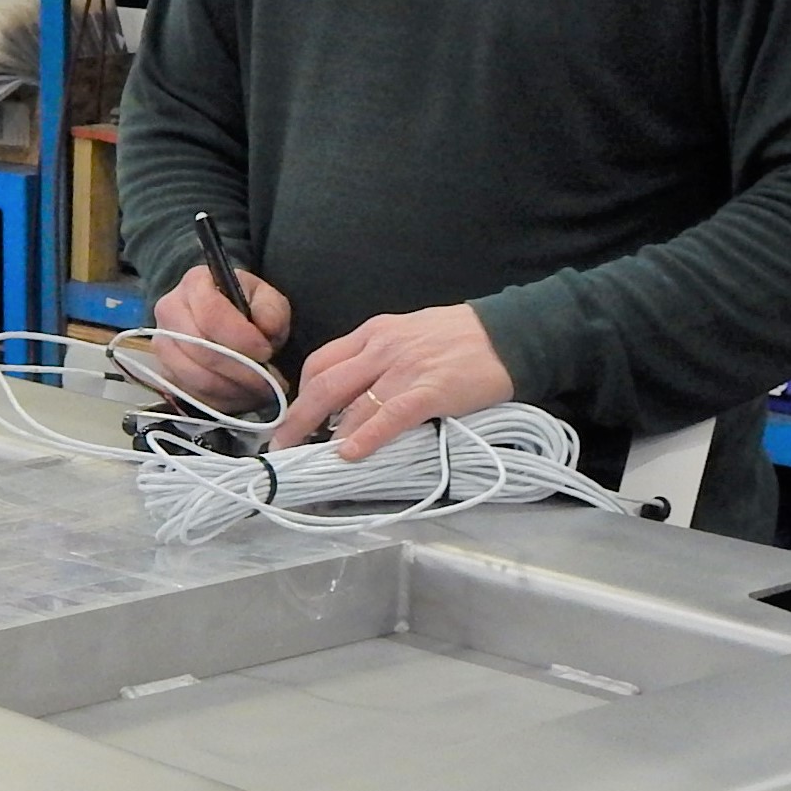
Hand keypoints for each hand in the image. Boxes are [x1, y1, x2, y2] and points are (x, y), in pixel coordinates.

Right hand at [147, 263, 291, 412]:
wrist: (225, 322)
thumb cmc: (246, 309)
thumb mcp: (267, 300)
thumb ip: (271, 311)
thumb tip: (264, 328)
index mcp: (195, 283)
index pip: (211, 314)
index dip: (240, 338)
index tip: (265, 352)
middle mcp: (169, 310)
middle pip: (198, 348)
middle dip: (238, 369)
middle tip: (267, 380)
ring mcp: (162, 344)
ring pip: (193, 376)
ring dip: (230, 389)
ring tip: (258, 390)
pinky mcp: (165, 373)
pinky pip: (191, 395)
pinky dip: (220, 401)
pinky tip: (240, 395)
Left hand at [273, 304, 515, 458]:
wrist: (509, 334)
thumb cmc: (461, 338)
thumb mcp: (409, 334)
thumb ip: (379, 358)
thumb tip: (353, 394)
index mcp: (374, 332)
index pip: (321, 362)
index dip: (300, 394)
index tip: (292, 419)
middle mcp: (381, 347)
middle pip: (324, 384)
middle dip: (298, 419)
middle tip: (282, 447)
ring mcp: (404, 369)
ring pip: (351, 403)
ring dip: (325, 435)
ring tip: (310, 458)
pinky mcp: (429, 391)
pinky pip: (389, 416)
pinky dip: (365, 437)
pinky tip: (350, 455)